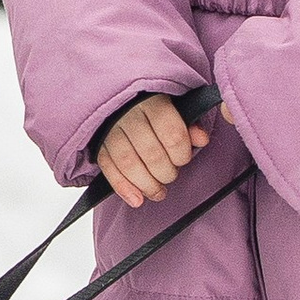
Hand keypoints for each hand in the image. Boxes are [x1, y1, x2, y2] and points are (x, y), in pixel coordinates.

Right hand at [97, 93, 213, 208]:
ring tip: (157, 192)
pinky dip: (122, 187)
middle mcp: (129, 114)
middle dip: (166, 173)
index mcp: (153, 102)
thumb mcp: (174, 107)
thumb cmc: (151, 106)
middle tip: (170, 174)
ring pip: (129, 164)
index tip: (182, 159)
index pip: (172, 134)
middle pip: (152, 153)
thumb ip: (189, 124)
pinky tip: (136, 199)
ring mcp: (110, 129)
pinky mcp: (98, 143)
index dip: (181, 154)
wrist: (118, 100)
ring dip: (147, 185)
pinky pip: (108, 168)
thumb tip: (201, 139)